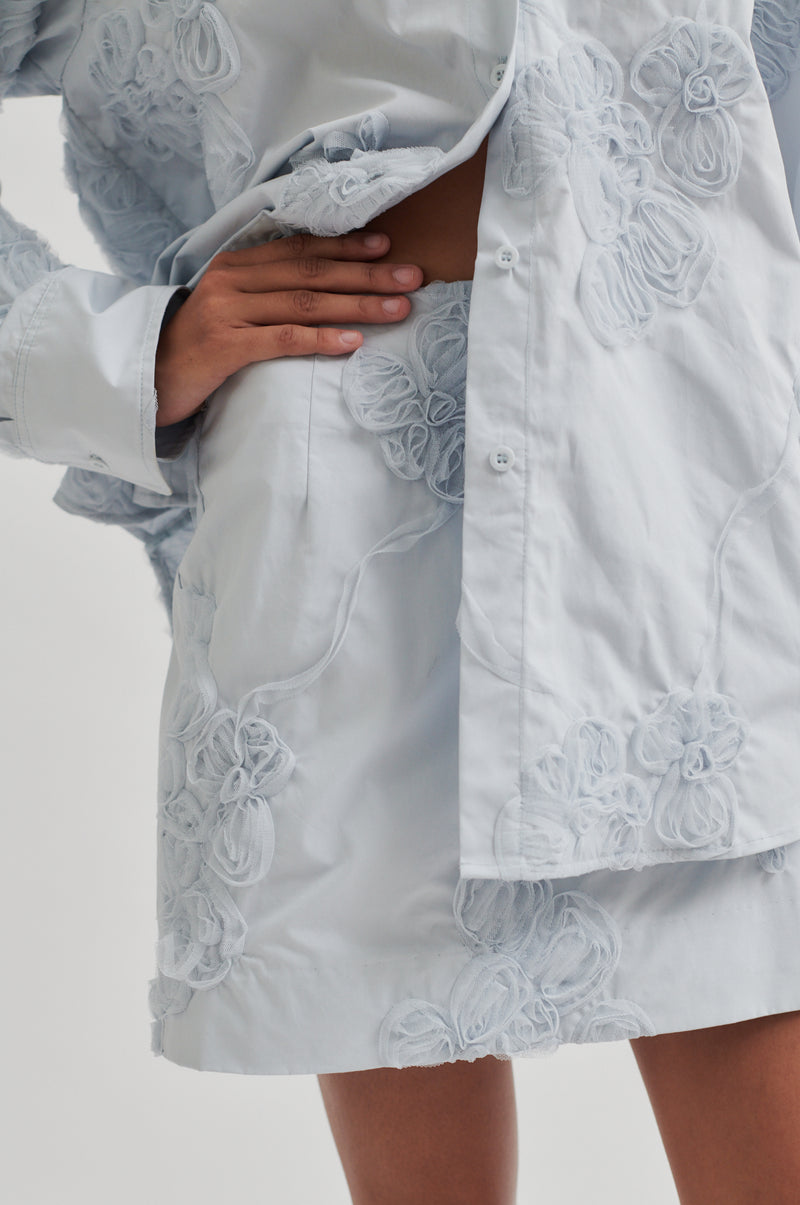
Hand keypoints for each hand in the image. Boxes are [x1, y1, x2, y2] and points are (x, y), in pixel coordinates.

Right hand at [154, 231, 422, 426]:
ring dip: (357, 304)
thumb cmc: (196, 348)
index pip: (301, 249)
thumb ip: (266, 293)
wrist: (144, 379)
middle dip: (367, 274)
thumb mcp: (229, 308)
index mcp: (236, 266)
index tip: (387, 249)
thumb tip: (323, 289)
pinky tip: (353, 341)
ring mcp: (228, 312)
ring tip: (398, 308)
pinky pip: (283, 339)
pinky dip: (321, 339)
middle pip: (312, 272)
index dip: (346, 247)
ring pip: (305, 303)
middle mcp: (232, 281)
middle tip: (412, 278)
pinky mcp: (225, 347)